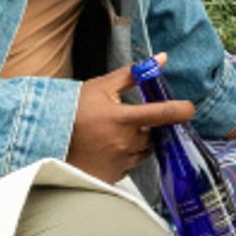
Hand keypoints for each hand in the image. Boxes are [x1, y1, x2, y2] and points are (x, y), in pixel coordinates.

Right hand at [66, 56, 194, 183]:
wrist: (46, 138)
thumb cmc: (74, 109)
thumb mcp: (102, 87)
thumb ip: (134, 74)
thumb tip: (161, 59)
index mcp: (123, 118)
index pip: (162, 114)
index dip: (181, 111)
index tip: (189, 109)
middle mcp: (124, 142)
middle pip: (153, 134)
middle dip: (148, 126)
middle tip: (130, 119)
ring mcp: (118, 161)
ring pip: (143, 151)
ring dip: (139, 142)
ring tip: (117, 132)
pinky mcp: (112, 176)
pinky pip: (130, 165)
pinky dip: (126, 155)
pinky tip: (109, 147)